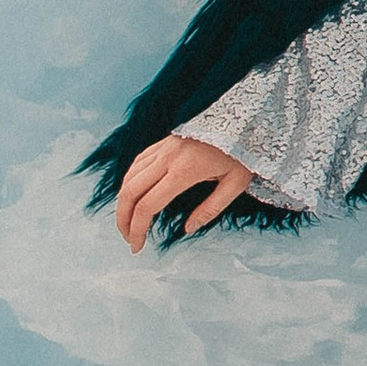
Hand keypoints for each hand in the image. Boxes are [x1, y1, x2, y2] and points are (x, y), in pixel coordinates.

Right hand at [115, 135, 252, 249]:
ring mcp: (164, 148)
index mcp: (185, 171)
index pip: (148, 205)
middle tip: (128, 239)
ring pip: (129, 177)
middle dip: (123, 220)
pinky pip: (138, 163)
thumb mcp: (236, 183)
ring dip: (123, 202)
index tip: (137, 247)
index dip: (137, 229)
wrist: (244, 118)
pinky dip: (129, 182)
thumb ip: (211, 208)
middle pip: (130, 192)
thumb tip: (187, 229)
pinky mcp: (164, 142)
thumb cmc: (243, 152)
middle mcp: (168, 158)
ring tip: (128, 222)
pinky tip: (133, 195)